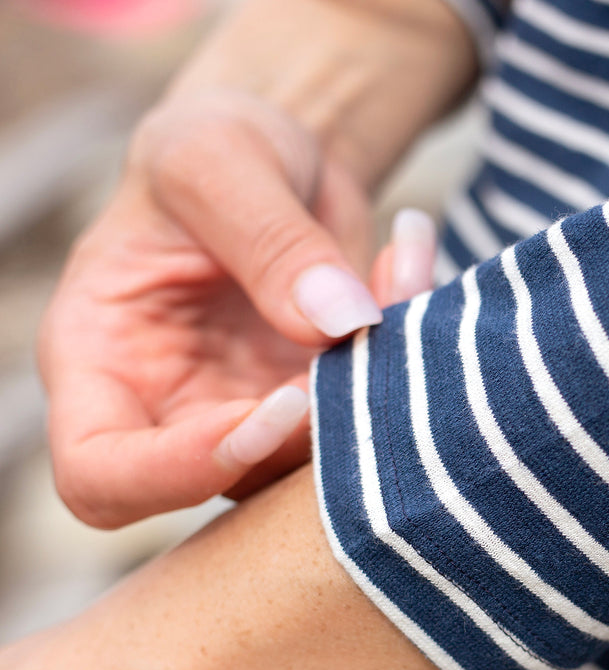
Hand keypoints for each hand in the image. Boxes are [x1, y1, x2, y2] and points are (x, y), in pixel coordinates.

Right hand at [38, 91, 434, 527]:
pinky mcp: (316, 411)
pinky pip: (369, 417)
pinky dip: (405, 352)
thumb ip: (268, 239)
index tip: (276, 405)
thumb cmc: (214, 150)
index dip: (182, 471)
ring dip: (374, 385)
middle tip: (358, 345)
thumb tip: (339, 323)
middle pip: (228, 485)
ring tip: (398, 271)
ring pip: (315, 462)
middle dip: (310, 435)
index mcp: (102, 361)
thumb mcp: (218, 160)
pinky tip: (410, 262)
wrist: (277, 158)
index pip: (105, 476)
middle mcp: (171, 410)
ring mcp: (251, 418)